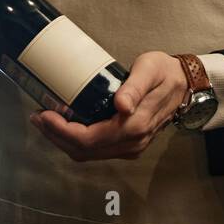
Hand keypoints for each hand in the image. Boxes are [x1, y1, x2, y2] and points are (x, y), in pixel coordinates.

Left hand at [30, 51, 188, 161]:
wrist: (185, 85)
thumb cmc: (165, 72)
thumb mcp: (149, 70)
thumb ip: (134, 87)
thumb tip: (121, 105)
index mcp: (134, 126)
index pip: (89, 139)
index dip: (62, 130)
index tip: (44, 114)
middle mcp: (132, 143)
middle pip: (83, 150)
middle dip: (56, 136)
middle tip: (37, 116)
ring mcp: (131, 147)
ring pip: (88, 154)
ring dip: (63, 140)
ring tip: (45, 120)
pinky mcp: (128, 145)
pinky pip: (96, 150)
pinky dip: (76, 141)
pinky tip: (65, 125)